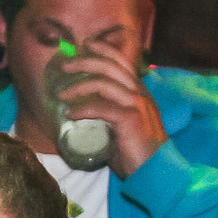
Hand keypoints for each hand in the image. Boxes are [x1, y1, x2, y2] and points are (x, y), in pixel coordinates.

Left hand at [56, 44, 167, 177]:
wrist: (155, 171)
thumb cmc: (135, 154)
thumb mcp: (121, 127)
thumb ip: (107, 116)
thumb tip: (83, 115)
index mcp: (139, 92)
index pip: (121, 62)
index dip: (103, 50)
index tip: (85, 45)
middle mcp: (139, 94)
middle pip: (111, 66)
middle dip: (85, 61)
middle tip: (64, 66)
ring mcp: (137, 104)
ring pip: (105, 82)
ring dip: (79, 85)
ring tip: (61, 94)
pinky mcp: (130, 119)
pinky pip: (102, 108)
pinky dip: (83, 109)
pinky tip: (69, 114)